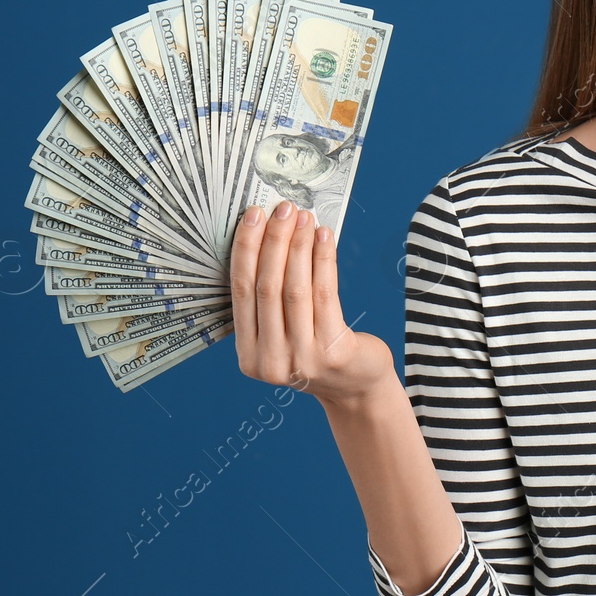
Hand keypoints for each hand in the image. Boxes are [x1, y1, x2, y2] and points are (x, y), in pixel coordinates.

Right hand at [230, 200, 394, 406]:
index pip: (240, 292)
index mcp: (248, 355)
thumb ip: (270, 301)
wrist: (356, 387)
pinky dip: (323, 260)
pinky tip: (324, 237)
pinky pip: (325, 294)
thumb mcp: (282, 333)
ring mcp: (301, 359)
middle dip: (273, 241)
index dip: (245, 250)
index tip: (252, 217)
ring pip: (295, 289)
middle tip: (281, 209)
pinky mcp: (332, 351)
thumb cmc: (317, 349)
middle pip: (266, 287)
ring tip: (304, 218)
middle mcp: (270, 360)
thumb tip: (270, 235)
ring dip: (298, 246)